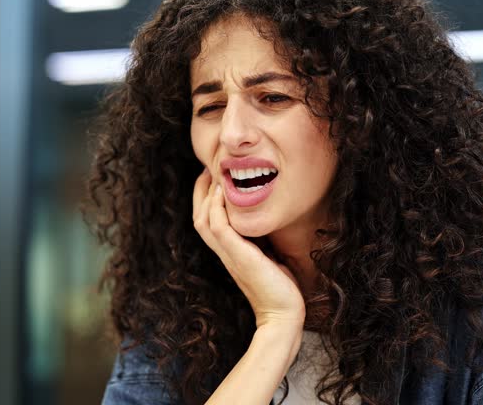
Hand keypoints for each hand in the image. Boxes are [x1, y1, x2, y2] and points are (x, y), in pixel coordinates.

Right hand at [193, 169, 305, 328]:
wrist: (283, 314)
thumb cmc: (279, 288)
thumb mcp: (267, 258)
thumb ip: (260, 242)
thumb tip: (267, 226)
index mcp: (229, 252)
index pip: (207, 222)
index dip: (205, 199)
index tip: (212, 178)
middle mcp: (224, 253)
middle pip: (198, 217)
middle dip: (200, 192)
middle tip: (206, 169)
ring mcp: (229, 254)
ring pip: (203, 220)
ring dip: (206, 195)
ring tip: (213, 175)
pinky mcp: (238, 256)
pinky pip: (218, 227)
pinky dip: (216, 208)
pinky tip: (222, 191)